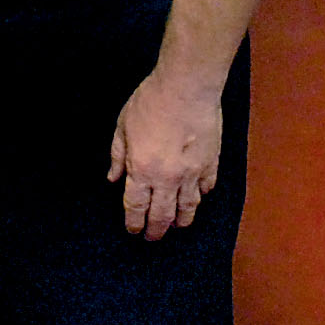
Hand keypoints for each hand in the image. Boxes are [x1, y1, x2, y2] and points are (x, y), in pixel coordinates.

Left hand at [108, 74, 221, 240]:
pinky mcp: (211, 162)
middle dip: (156, 230)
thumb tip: (113, 178)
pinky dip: (202, 195)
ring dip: (181, 221)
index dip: (134, 223)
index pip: (136, 207)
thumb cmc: (151, 101)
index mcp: (142, 171)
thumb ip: (118, 155)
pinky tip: (199, 196)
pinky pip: (207, 186)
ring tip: (177, 226)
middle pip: (162, 215)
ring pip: (188, 207)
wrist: (186, 87)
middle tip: (153, 237)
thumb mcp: (123, 126)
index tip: (133, 231)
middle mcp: (167, 179)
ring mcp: (192, 173)